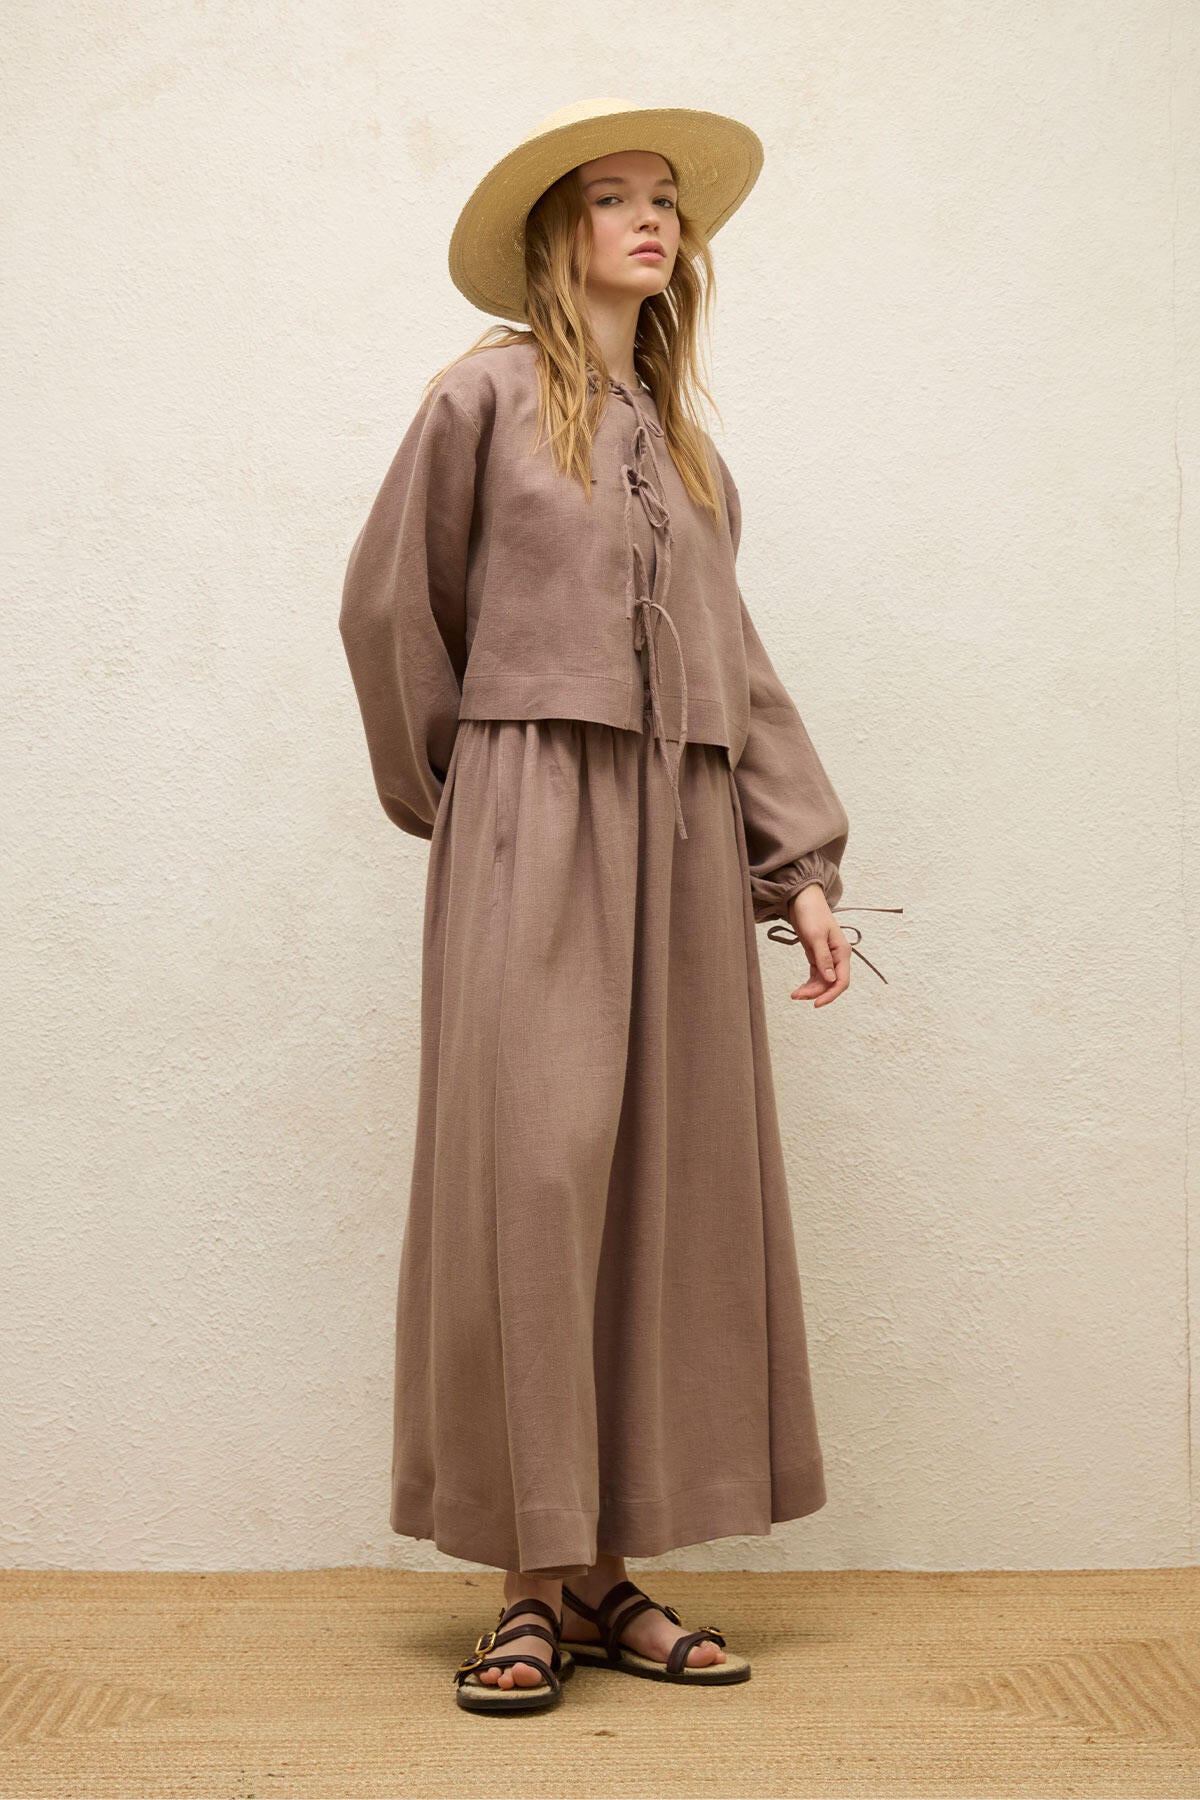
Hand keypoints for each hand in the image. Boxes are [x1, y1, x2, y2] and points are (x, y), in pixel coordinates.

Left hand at [787, 884, 850, 1006]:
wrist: (802, 899)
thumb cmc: (811, 913)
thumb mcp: (815, 936)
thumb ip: (823, 958)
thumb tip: (831, 980)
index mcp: (842, 952)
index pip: (842, 980)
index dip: (831, 994)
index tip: (816, 1003)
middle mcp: (837, 957)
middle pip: (832, 984)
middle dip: (816, 992)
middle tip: (797, 996)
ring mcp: (827, 957)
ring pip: (823, 982)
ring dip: (811, 990)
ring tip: (795, 994)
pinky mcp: (817, 956)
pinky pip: (816, 976)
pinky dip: (808, 984)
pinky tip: (799, 990)